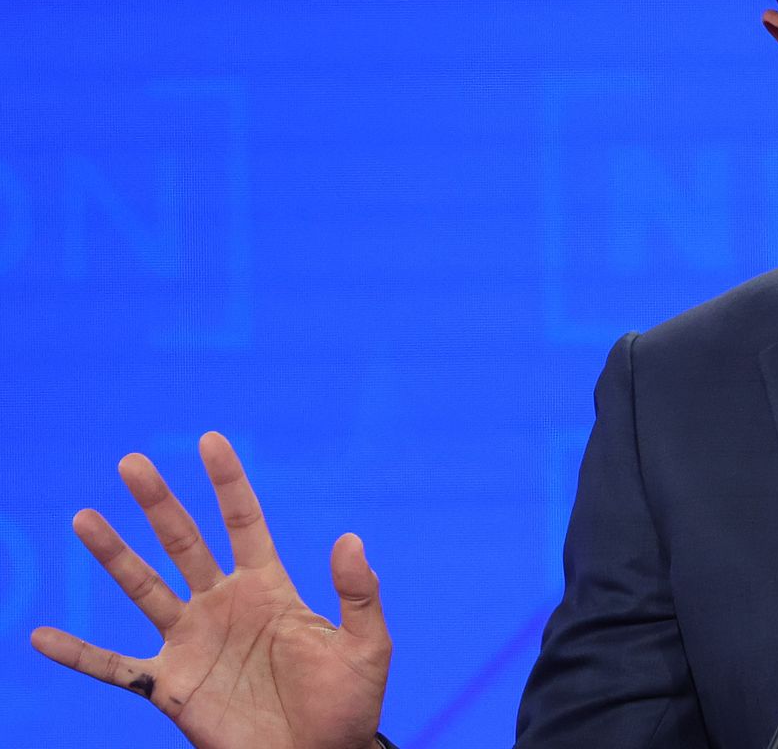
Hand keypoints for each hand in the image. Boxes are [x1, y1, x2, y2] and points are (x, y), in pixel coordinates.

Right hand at [30, 432, 390, 748]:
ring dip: (114, 556)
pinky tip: (42, 637)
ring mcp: (193, 643)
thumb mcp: (367, 646)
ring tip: (84, 518)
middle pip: (185, 543)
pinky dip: (78, 655)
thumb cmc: (348, 705)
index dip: (228, 483)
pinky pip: (114, 667)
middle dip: (159, 504)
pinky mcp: (171, 686)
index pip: (244, 523)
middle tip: (132, 462)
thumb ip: (358, 593)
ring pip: (144, 589)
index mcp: (270, 589)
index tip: (210, 440)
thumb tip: (350, 537)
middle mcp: (224, 606)